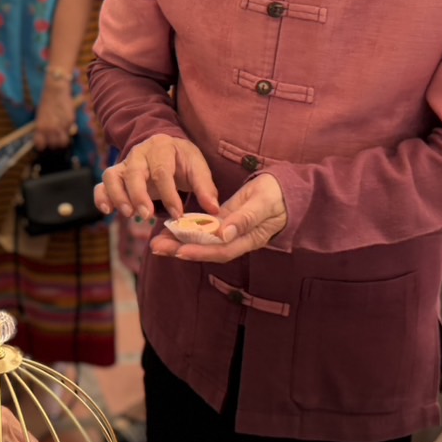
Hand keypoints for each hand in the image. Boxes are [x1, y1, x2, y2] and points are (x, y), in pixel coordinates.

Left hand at [33, 84, 76, 151]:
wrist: (56, 90)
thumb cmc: (47, 103)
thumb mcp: (41, 116)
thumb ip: (44, 129)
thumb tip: (47, 140)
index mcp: (40, 127)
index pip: (40, 145)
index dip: (43, 146)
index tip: (45, 145)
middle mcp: (50, 128)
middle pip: (53, 146)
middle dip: (55, 145)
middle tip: (56, 140)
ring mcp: (61, 126)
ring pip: (63, 143)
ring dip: (63, 141)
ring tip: (63, 136)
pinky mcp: (70, 121)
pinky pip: (70, 132)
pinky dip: (69, 131)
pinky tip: (66, 126)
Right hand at [96, 133, 219, 222]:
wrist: (165, 148)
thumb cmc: (182, 160)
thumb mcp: (198, 167)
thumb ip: (206, 188)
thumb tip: (214, 210)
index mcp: (162, 147)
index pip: (162, 171)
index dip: (169, 194)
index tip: (178, 215)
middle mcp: (139, 153)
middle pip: (134, 172)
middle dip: (139, 195)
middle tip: (147, 214)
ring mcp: (124, 163)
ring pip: (112, 176)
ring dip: (118, 196)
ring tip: (130, 214)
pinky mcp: (116, 175)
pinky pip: (102, 184)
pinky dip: (101, 197)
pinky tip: (107, 211)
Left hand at [148, 174, 288, 262]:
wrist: (286, 189)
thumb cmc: (277, 195)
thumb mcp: (264, 203)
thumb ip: (245, 218)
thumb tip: (225, 234)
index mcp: (248, 238)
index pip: (221, 250)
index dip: (200, 252)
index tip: (179, 251)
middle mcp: (236, 239)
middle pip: (207, 249)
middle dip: (181, 250)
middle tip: (156, 247)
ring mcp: (230, 232)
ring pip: (203, 241)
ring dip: (179, 242)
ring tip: (156, 242)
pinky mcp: (225, 222)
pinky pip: (204, 230)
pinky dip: (187, 231)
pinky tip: (170, 230)